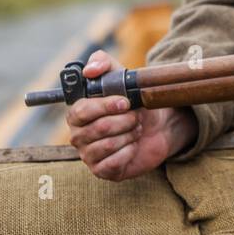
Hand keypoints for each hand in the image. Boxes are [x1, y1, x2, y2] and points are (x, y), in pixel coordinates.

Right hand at [65, 49, 197, 181]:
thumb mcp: (120, 76)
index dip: (105, 106)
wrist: (156, 126)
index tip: (125, 102)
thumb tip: (89, 70)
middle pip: (98, 128)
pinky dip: (129, 151)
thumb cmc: (133, 101)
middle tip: (136, 116)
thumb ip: (102, 63)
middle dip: (124, 120)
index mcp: (77, 113)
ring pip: (107, 145)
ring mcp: (88, 154)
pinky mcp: (101, 171)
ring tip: (136, 129)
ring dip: (129, 134)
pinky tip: (133, 146)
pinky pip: (113, 163)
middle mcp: (78, 135)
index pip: (81, 111)